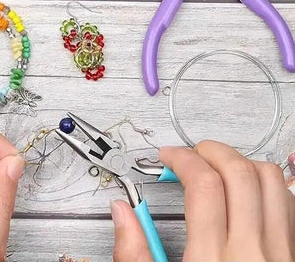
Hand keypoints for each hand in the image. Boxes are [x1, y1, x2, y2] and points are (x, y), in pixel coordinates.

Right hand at [111, 140, 294, 261]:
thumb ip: (134, 254)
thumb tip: (123, 212)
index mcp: (214, 261)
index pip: (204, 184)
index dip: (181, 158)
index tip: (167, 158)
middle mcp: (254, 254)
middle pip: (240, 173)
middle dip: (210, 150)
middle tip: (190, 155)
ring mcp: (282, 256)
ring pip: (272, 182)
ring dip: (241, 163)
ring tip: (218, 168)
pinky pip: (289, 206)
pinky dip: (266, 186)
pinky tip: (245, 195)